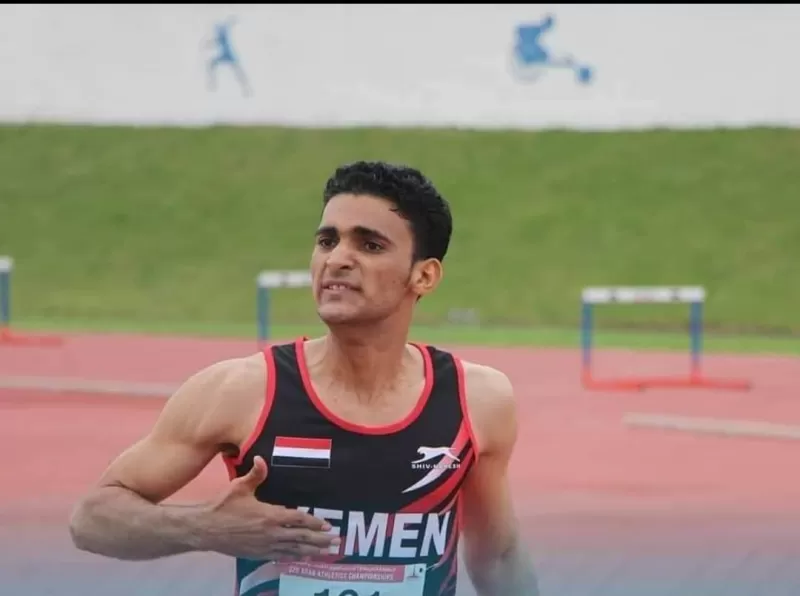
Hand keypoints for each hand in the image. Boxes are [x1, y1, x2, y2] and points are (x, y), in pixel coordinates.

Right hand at [200, 456, 338, 560]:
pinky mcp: (258, 554)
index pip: (298, 519)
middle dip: (320, 539)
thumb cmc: (223, 506)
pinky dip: (294, 557)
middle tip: (336, 541)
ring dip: (311, 551)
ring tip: (326, 553)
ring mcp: (265, 545)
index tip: (327, 525)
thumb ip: (255, 473)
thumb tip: (260, 457)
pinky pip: (281, 557)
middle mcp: (271, 533)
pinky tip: (303, 558)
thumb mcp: (239, 486)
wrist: (205, 529)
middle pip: (301, 537)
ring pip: (293, 549)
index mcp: (269, 515)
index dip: (314, 522)